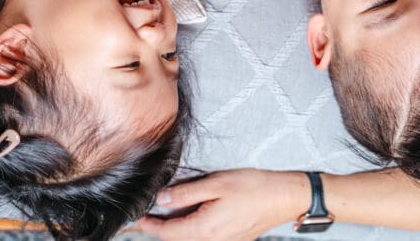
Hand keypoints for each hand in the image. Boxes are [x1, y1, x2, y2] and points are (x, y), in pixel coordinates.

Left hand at [136, 169, 307, 240]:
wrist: (283, 197)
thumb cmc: (254, 188)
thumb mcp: (216, 184)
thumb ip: (186, 193)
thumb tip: (162, 199)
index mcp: (204, 229)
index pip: (166, 232)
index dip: (149, 224)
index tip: (136, 216)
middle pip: (176, 238)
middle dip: (160, 228)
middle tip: (147, 213)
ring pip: (189, 239)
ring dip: (176, 229)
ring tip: (166, 212)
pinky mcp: (231, 239)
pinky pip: (204, 238)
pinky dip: (191, 229)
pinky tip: (192, 214)